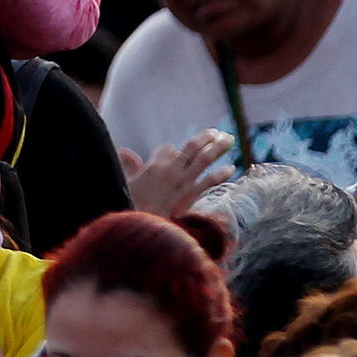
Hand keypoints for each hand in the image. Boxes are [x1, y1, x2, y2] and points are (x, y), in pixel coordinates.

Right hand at [120, 130, 235, 219]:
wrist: (140, 224)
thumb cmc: (129, 206)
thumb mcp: (124, 182)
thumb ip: (128, 165)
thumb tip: (125, 151)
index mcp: (154, 165)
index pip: (167, 149)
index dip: (170, 151)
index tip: (172, 155)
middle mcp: (171, 169)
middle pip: (191, 147)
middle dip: (205, 137)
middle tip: (216, 132)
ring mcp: (183, 182)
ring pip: (204, 159)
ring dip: (217, 147)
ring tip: (229, 139)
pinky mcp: (191, 195)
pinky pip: (210, 181)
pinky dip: (221, 173)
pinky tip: (232, 168)